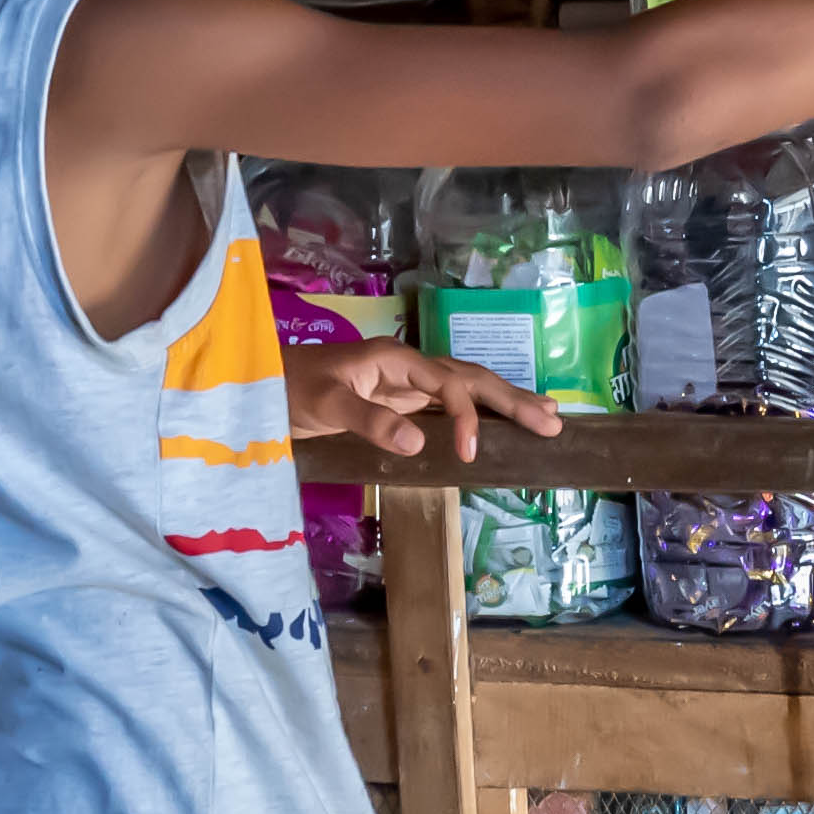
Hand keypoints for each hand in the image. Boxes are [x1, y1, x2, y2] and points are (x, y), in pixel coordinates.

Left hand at [287, 339, 564, 463]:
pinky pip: (450, 404)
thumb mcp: (325, 404)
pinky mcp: (400, 402)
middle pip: (471, 378)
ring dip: (505, 402)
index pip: (448, 383)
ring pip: (467, 388)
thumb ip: (370, 420)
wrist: (259, 385)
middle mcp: (407, 367)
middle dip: (512, 399)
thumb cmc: (288, 390)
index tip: (472, 454)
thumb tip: (420, 442)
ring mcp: (406, 383)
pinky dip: (480, 413)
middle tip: (553, 423)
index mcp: (395, 359)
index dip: (467, 416)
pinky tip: (500, 423)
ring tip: (547, 416)